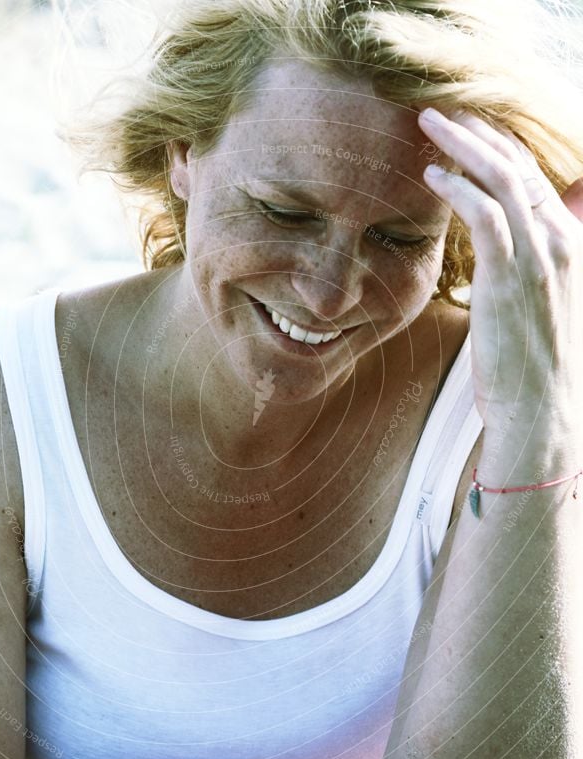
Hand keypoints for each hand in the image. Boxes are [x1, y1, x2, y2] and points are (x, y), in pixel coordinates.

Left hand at [417, 107, 582, 439]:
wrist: (541, 409)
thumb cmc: (534, 362)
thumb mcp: (544, 303)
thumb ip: (536, 264)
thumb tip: (521, 244)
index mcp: (570, 242)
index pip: (534, 176)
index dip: (499, 146)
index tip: (466, 128)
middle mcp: (560, 240)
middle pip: (519, 166)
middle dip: (479, 131)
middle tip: (442, 110)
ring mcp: (538, 257)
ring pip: (503, 179)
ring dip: (463, 145)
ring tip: (428, 124)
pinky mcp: (510, 277)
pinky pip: (484, 215)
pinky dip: (457, 188)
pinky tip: (431, 175)